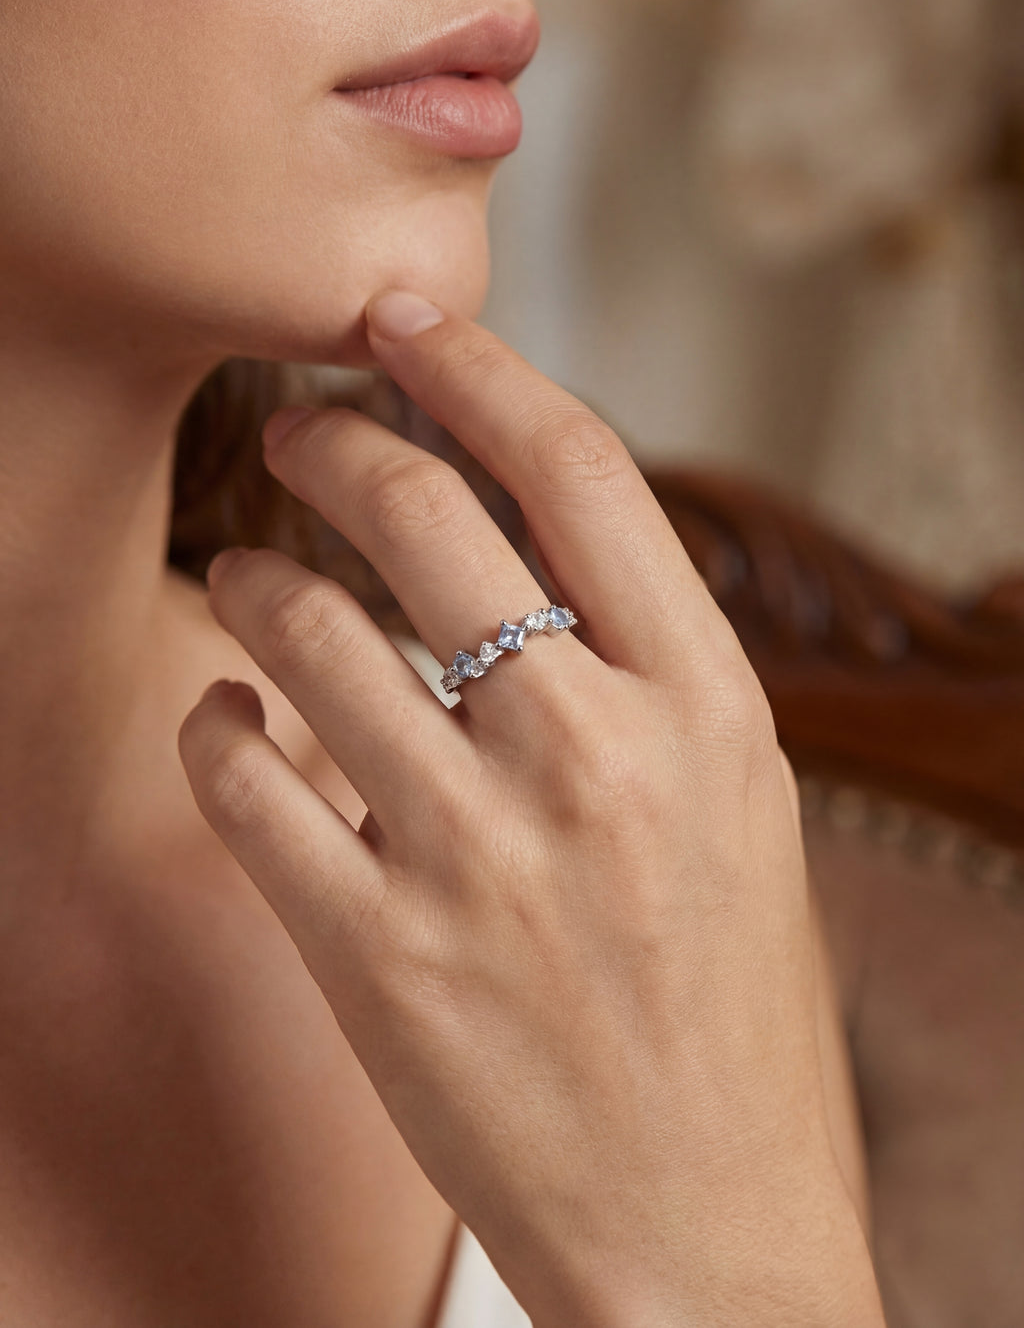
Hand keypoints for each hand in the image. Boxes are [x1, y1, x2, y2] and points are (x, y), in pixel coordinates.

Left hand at [178, 292, 882, 1327]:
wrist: (713, 1239)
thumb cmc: (734, 1019)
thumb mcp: (740, 813)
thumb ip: (647, 679)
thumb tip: (529, 557)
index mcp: (706, 708)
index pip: (579, 471)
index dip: (478, 369)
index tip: (407, 324)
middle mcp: (593, 757)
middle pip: (422, 518)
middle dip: (333, 444)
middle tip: (296, 434)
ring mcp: (476, 855)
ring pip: (304, 633)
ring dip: (252, 581)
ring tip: (245, 578)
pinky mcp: (377, 954)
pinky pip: (243, 783)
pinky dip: (215, 728)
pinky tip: (228, 723)